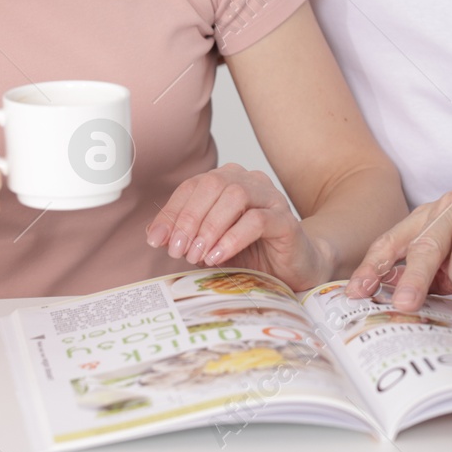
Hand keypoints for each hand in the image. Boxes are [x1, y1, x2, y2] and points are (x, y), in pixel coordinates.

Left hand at [146, 164, 333, 290]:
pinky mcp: (286, 220)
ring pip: (234, 196)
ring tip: (198, 256)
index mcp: (228, 182)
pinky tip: (218, 256)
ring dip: (210, 228)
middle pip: (212, 185)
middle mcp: (249, 182)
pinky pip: (257, 220)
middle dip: (189, 219)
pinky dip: (232, 238)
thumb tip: (156, 235)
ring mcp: (270, 198)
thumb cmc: (254, 254)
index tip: (156, 239)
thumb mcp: (211, 245)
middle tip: (179, 250)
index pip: (193, 186)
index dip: (171, 211)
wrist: (295, 269)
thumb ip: (187, 236)